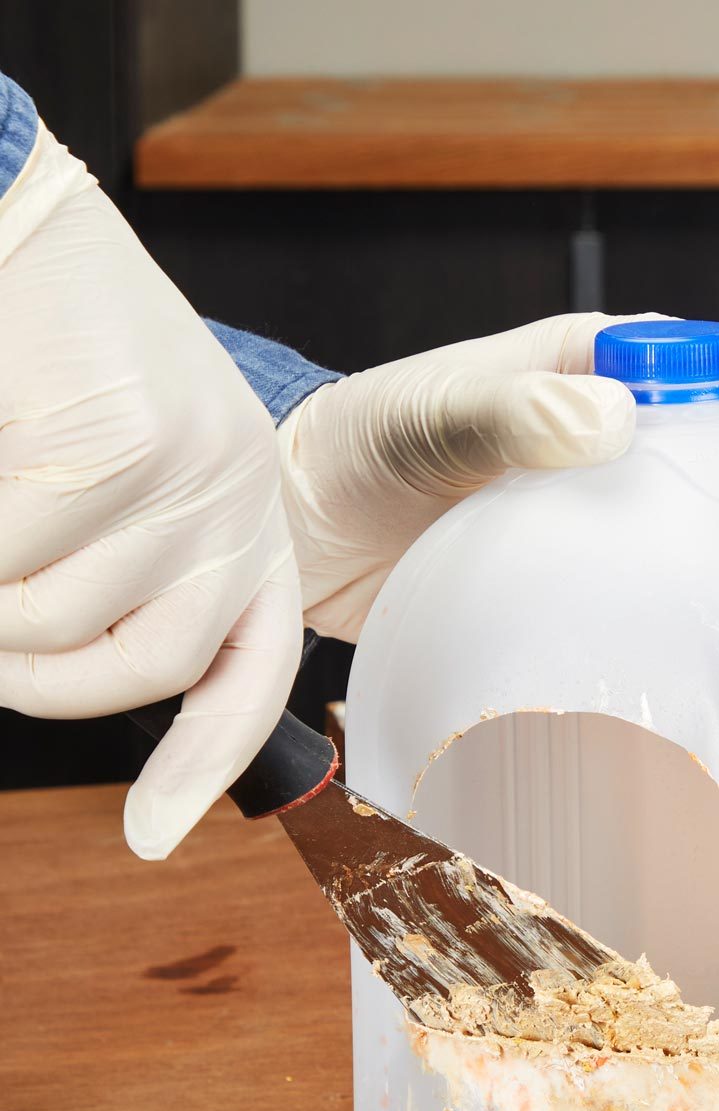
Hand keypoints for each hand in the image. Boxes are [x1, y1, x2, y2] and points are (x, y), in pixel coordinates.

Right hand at [0, 125, 302, 859]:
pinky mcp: (140, 444)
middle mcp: (244, 501)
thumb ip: (112, 570)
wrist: (14, 215)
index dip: (201, 762)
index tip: (147, 837)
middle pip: (148, 670)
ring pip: (60, 622)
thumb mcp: (103, 472)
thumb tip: (55, 666)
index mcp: (242, 518)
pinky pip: (12, 558)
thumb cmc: (43, 355)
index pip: (246, 670)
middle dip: (35, 678)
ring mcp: (203, 475)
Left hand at [276, 312, 718, 641]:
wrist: (298, 535)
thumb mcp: (433, 417)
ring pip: (686, 518)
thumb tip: (616, 419)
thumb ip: (515, 413)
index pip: (699, 361)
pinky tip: (704, 639)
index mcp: (579, 370)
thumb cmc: (357, 448)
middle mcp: (595, 436)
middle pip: (712, 444)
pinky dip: (677, 605)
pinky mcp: (566, 575)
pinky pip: (639, 584)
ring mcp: (586, 510)